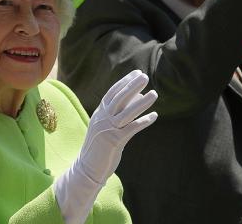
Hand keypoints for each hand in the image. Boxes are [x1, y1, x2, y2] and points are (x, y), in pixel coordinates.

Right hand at [78, 69, 157, 183]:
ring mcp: (108, 129)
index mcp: (99, 113)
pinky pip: (132, 128)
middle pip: (119, 99)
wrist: (87, 167)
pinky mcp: (115, 142)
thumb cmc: (99, 145)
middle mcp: (102, 118)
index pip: (112, 93)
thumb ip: (117, 112)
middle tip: (145, 77)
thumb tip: (137, 97)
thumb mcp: (105, 125)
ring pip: (127, 113)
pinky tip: (154, 116)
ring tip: (154, 94)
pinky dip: (143, 121)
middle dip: (132, 86)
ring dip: (142, 103)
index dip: (124, 82)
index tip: (136, 73)